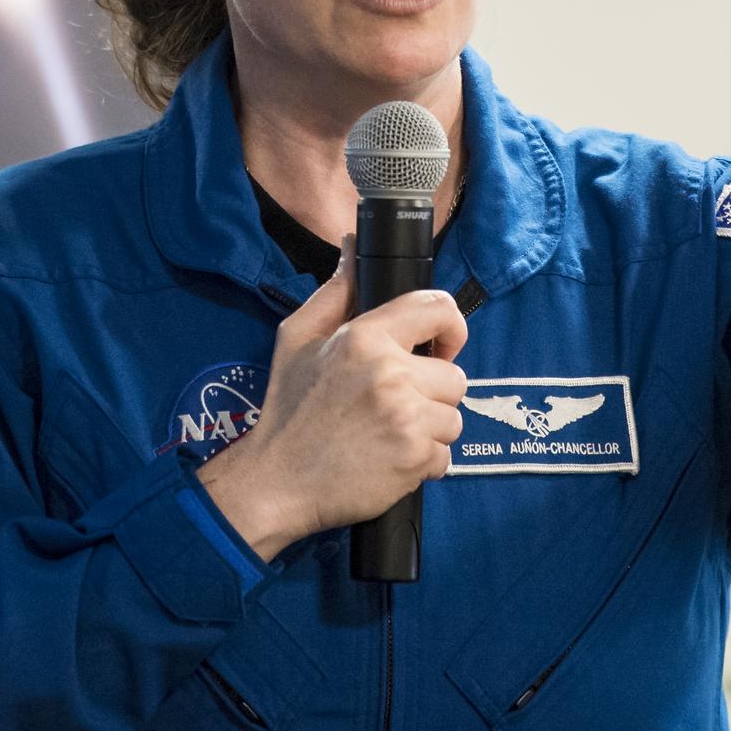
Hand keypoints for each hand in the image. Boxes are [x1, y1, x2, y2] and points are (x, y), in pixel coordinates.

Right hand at [195, 235, 468, 560]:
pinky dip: (424, 462)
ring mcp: (406, 419)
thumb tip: (353, 249)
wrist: (276, 481)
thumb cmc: (288, 409)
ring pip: (453, 417)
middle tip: (394, 405)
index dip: (450, 326)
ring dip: (429, 428)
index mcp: (365, 338)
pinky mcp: (414, 459)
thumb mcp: (297, 339)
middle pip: (454, 375)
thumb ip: (335, 293)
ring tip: (388, 433)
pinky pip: (446, 455)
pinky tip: (390, 459)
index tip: (442, 346)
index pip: (438, 307)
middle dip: (431, 391)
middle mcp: (391, 374)